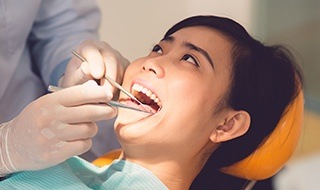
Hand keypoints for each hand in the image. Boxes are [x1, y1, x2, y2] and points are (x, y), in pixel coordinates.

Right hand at [0, 81, 115, 173]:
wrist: (13, 145)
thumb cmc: (36, 120)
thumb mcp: (49, 103)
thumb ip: (72, 96)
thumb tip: (95, 87)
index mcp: (49, 102)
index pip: (80, 94)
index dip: (99, 94)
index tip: (108, 95)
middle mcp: (50, 118)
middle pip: (89, 112)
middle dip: (105, 111)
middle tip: (111, 111)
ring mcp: (52, 137)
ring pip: (89, 129)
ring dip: (92, 129)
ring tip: (86, 127)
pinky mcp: (55, 154)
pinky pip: (83, 145)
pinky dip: (85, 142)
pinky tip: (78, 140)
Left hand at [60, 40, 129, 94]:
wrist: (84, 85)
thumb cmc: (76, 81)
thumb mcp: (72, 79)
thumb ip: (79, 74)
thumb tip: (87, 68)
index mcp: (88, 47)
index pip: (92, 51)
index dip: (96, 62)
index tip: (97, 75)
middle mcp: (104, 49)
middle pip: (111, 60)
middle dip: (109, 79)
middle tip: (105, 94)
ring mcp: (117, 57)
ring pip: (121, 69)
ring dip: (116, 85)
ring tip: (106, 97)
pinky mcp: (126, 67)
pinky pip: (128, 76)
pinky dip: (123, 87)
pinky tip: (114, 95)